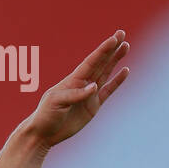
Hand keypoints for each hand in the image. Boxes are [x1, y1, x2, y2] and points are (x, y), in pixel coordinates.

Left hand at [27, 30, 129, 148]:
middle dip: (111, 49)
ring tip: (125, 46)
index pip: (91, 62)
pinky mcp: (93, 107)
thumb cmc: (46, 115)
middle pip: (100, 63)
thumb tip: (94, 87)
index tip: (114, 39)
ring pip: (105, 73)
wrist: (43, 134)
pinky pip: (108, 91)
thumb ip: (75, 95)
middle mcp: (82, 84)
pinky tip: (125, 71)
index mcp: (72, 80)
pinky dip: (117, 81)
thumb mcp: (57, 102)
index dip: (102, 50)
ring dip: (115, 60)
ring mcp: (88, 95)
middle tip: (121, 34)